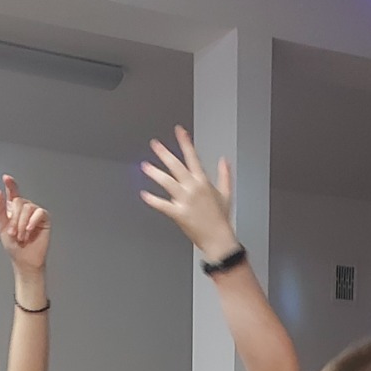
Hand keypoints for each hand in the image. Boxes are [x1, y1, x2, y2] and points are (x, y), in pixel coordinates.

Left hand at [0, 176, 50, 273]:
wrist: (24, 260)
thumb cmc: (13, 246)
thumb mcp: (1, 227)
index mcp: (13, 209)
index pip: (13, 193)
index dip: (10, 184)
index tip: (6, 178)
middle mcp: (24, 208)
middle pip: (18, 202)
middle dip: (14, 219)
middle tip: (13, 234)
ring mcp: (35, 212)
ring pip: (27, 208)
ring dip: (22, 224)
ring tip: (21, 237)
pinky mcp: (44, 218)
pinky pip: (38, 213)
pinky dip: (32, 222)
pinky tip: (29, 231)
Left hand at [141, 128, 238, 261]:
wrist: (219, 239)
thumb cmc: (221, 219)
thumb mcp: (226, 193)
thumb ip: (224, 175)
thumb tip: (224, 160)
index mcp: (203, 182)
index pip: (193, 156)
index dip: (185, 142)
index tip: (179, 131)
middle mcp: (193, 188)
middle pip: (176, 166)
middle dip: (164, 153)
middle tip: (154, 144)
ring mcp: (185, 201)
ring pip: (167, 182)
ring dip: (155, 173)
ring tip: (145, 166)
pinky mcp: (179, 214)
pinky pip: (163, 205)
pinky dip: (153, 200)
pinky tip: (144, 194)